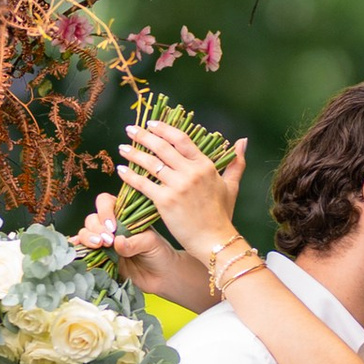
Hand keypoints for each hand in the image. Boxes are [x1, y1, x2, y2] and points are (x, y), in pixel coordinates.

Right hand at [79, 211, 217, 311]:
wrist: (163, 276)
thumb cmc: (161, 254)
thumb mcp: (151, 243)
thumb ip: (134, 242)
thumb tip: (117, 242)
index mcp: (124, 215)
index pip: (106, 203)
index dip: (104, 211)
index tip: (112, 226)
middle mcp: (112, 227)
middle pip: (92, 219)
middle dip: (96, 228)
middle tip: (107, 241)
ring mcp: (105, 242)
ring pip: (86, 233)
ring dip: (89, 238)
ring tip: (100, 246)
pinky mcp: (101, 258)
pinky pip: (85, 251)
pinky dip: (78, 249)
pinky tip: (76, 248)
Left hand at [120, 120, 243, 264]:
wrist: (214, 240)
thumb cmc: (222, 214)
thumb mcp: (231, 185)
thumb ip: (236, 162)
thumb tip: (242, 141)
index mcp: (205, 165)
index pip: (182, 139)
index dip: (164, 129)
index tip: (151, 123)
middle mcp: (191, 172)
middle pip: (162, 147)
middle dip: (144, 136)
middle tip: (131, 129)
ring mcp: (178, 186)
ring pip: (150, 163)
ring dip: (133, 153)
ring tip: (122, 148)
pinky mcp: (165, 201)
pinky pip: (143, 184)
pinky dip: (130, 176)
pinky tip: (121, 170)